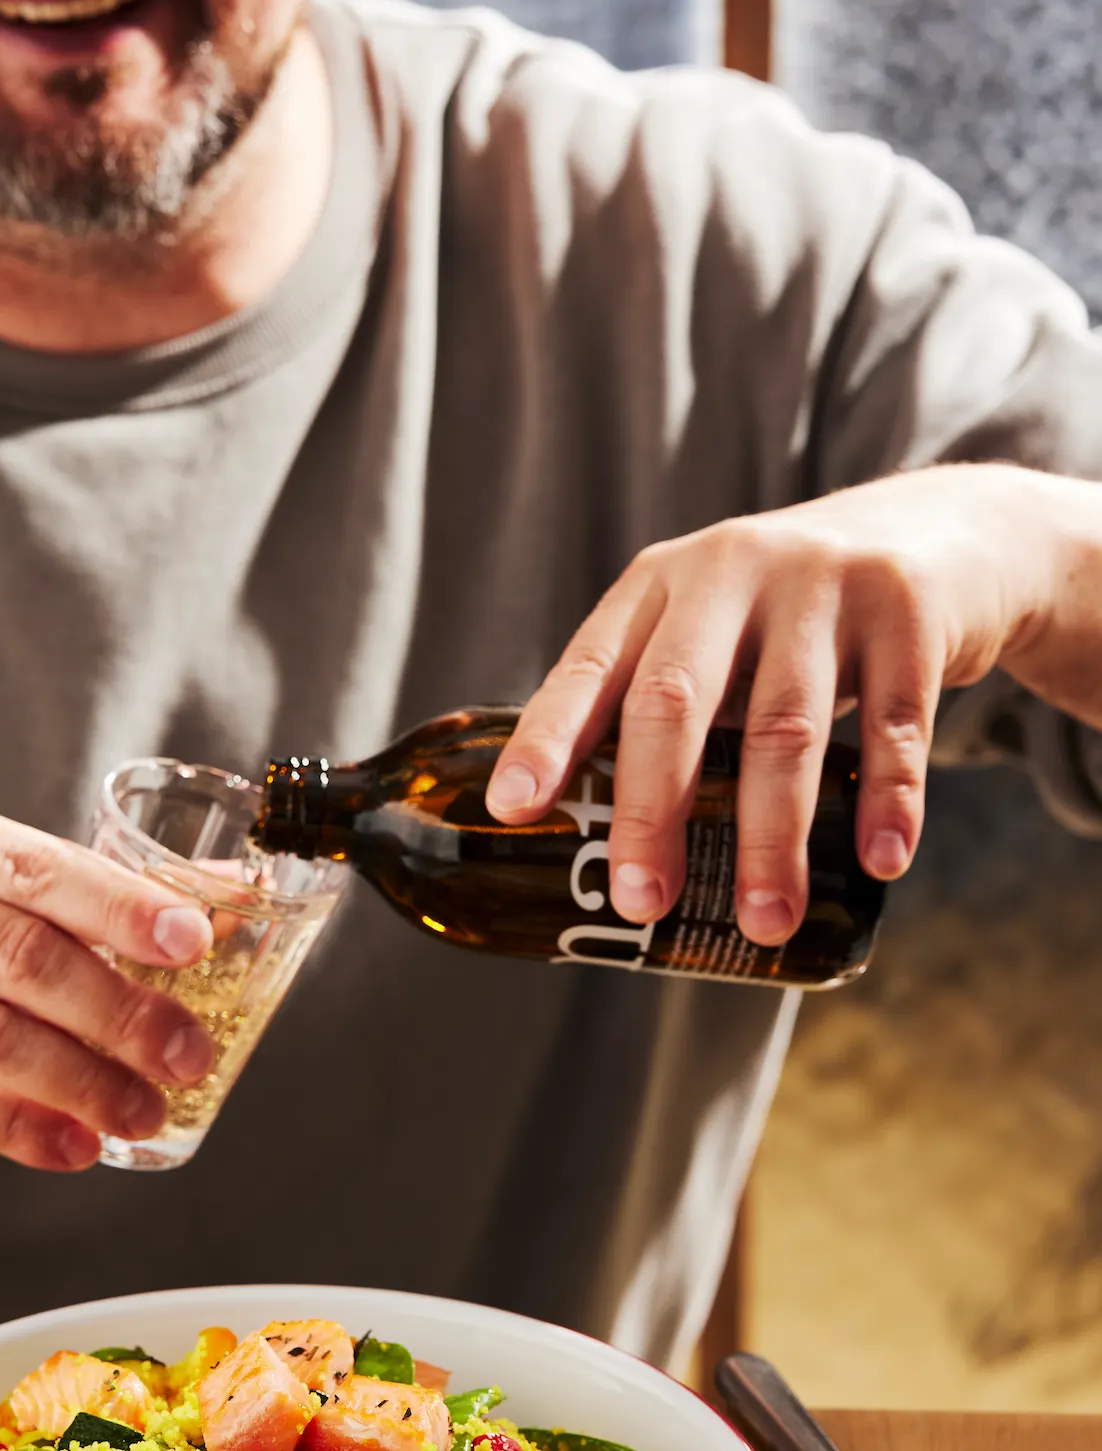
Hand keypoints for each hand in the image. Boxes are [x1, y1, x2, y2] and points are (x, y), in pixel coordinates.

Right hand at [0, 802, 216, 1169]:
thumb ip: (85, 898)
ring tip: (145, 1108)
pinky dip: (24, 1131)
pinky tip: (79, 1146)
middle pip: (22, 956)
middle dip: (122, 1011)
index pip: (36, 867)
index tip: (194, 943)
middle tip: (188, 1052)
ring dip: (86, 1080)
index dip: (121, 907)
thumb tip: (227, 895)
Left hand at [487, 464, 1101, 943]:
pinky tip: (879, 861)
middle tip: (642, 903)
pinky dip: (887, 798)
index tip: (513, 811)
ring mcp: (821, 585)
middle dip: (653, 811)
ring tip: (765, 922)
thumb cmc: (789, 614)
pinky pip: (894, 723)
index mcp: (658, 586)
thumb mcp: (709, 628)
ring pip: (782, 727)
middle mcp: (729, 572)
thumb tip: (599, 854)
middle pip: (675, 700)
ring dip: (771, 838)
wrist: (937, 528)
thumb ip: (659, 706)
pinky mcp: (907, 609)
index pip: (589, 668)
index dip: (547, 740)